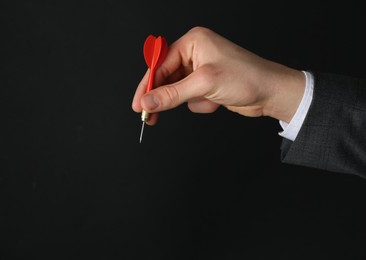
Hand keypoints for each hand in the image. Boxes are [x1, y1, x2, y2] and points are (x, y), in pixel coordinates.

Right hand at [132, 26, 304, 124]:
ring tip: (208, 100)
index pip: (159, 64)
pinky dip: (201, 104)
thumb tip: (148, 100)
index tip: (138, 103)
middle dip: (164, 97)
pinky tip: (216, 101)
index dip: (147, 85)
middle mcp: (195, 54)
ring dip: (190, 101)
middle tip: (149, 115)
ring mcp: (201, 70)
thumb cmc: (247, 77)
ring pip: (178, 91)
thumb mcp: (204, 84)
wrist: (272, 93)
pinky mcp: (206, 85)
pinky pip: (190, 99)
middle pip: (166, 78)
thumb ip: (172, 94)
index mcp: (193, 42)